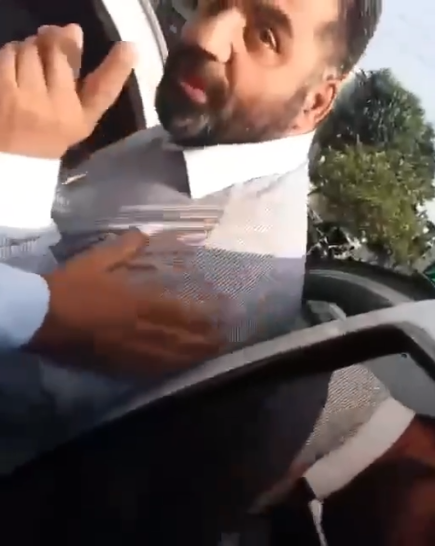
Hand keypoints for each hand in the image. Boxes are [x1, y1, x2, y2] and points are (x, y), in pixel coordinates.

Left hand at [0, 24, 135, 157]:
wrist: (10, 159)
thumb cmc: (43, 135)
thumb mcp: (70, 118)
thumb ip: (76, 79)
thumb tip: (73, 30)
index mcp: (81, 120)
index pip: (104, 92)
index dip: (118, 69)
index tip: (130, 48)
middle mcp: (59, 110)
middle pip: (59, 52)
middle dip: (51, 43)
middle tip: (46, 49)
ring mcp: (31, 101)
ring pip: (31, 48)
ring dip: (28, 50)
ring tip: (27, 70)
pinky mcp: (5, 91)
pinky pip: (9, 54)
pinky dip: (10, 56)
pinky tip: (11, 73)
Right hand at [26, 230, 224, 374]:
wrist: (42, 316)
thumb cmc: (72, 285)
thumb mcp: (99, 258)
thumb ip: (128, 247)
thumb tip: (147, 235)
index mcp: (139, 302)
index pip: (182, 311)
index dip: (206, 314)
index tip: (226, 312)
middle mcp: (141, 329)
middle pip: (182, 338)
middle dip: (207, 339)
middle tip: (228, 338)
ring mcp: (130, 350)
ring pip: (171, 357)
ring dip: (195, 356)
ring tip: (215, 354)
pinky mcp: (118, 364)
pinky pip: (151, 370)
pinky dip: (171, 368)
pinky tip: (182, 368)